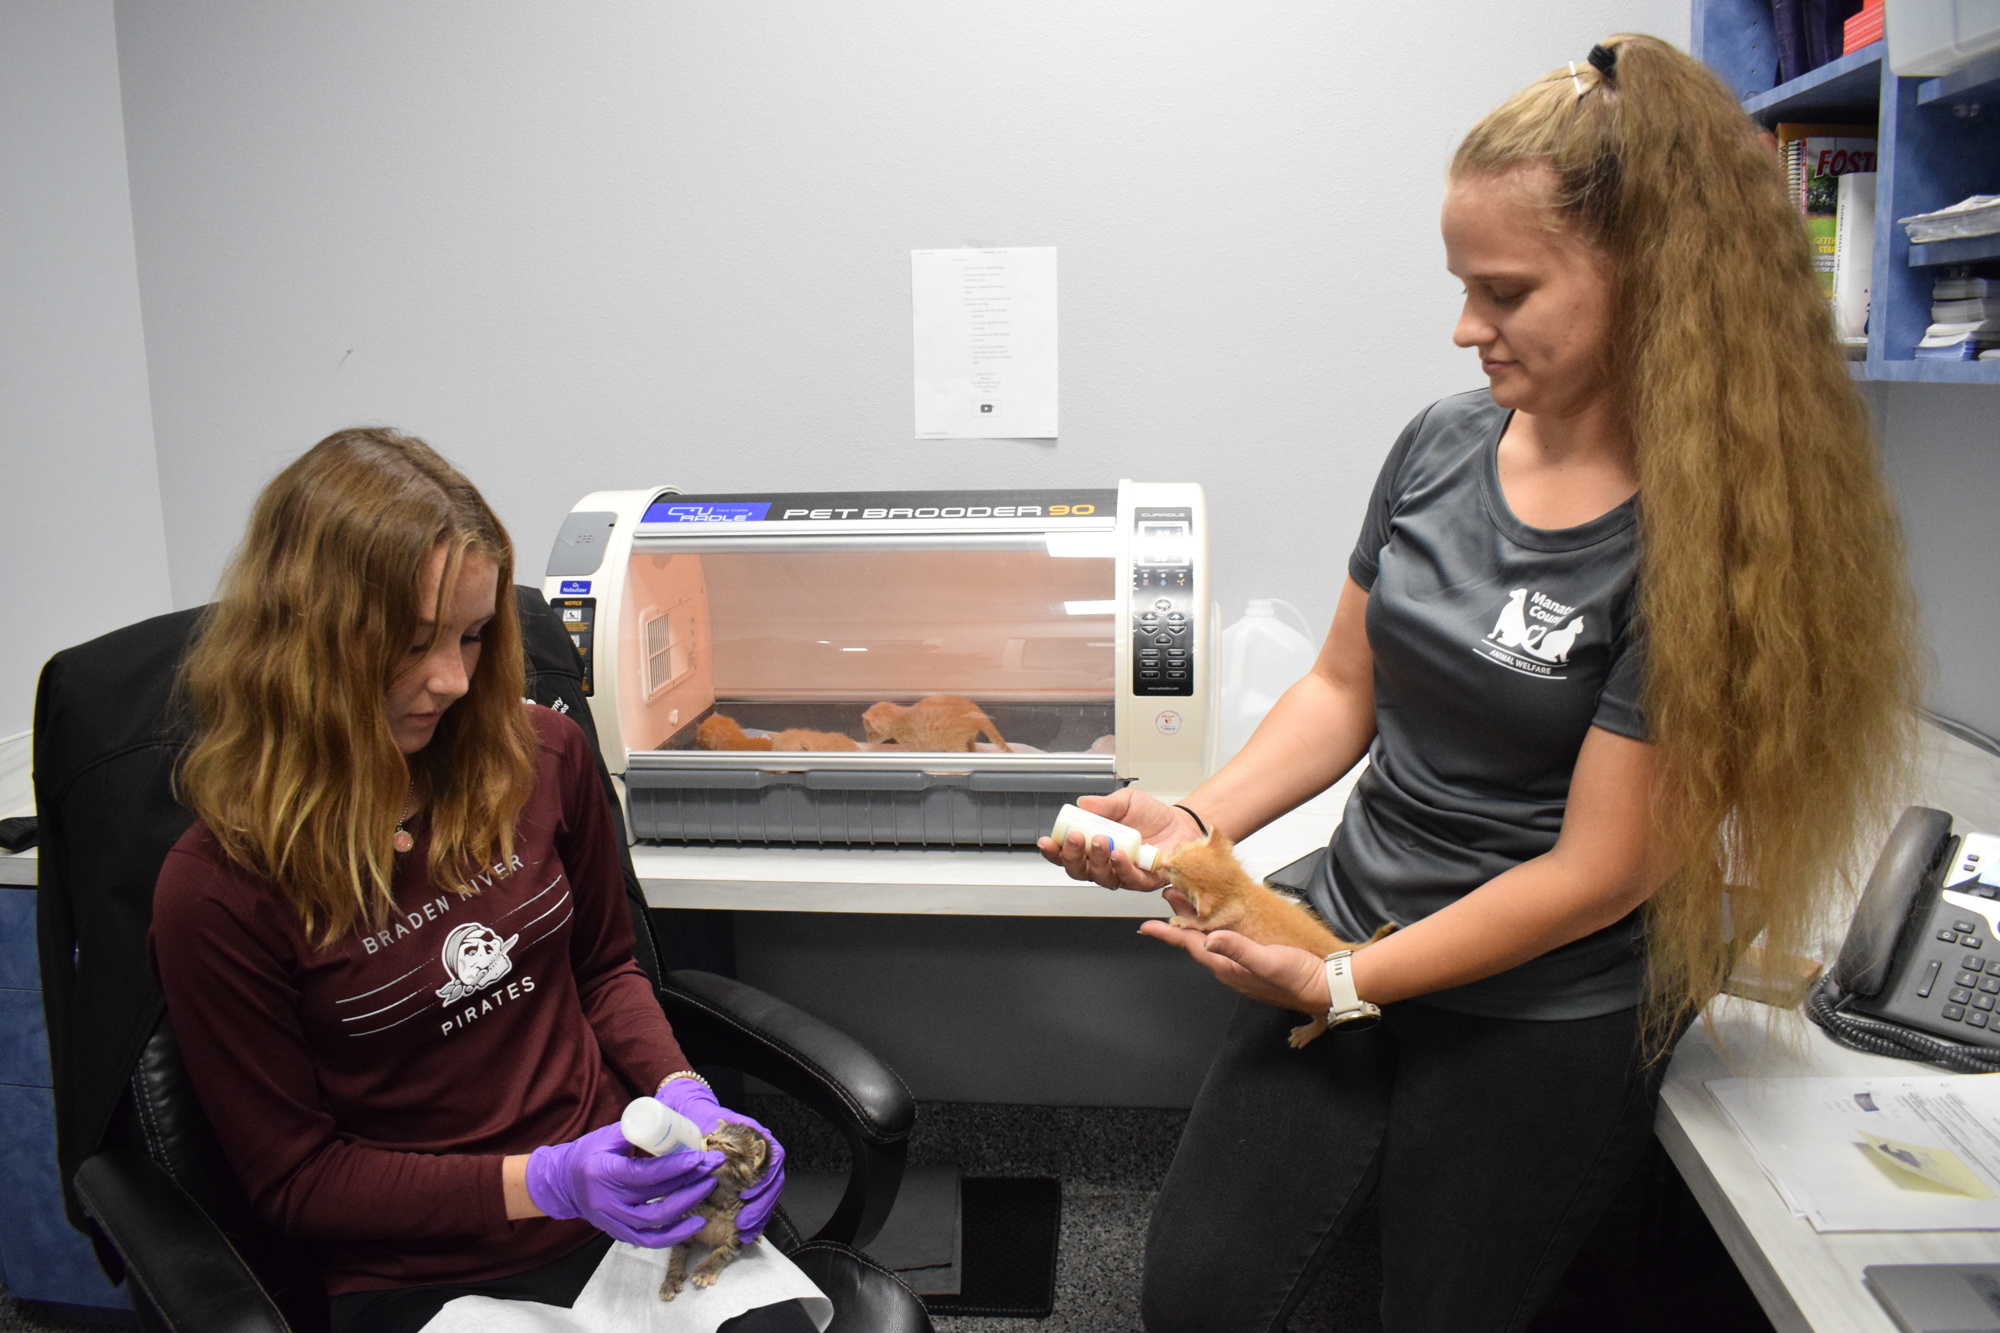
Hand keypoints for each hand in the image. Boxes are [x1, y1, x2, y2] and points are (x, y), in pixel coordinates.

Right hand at [524, 1122, 722, 1247]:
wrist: (562, 1184)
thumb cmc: (587, 1154)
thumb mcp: (608, 1136)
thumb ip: (638, 1132)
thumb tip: (674, 1124)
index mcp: (605, 1174)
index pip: (647, 1174)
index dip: (676, 1167)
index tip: (699, 1157)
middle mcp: (609, 1203)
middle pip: (658, 1199)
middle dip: (691, 1183)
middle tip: (713, 1168)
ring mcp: (614, 1222)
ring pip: (657, 1223)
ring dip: (687, 1206)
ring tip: (709, 1188)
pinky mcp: (619, 1233)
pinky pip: (650, 1240)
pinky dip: (675, 1235)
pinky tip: (696, 1224)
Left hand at [655, 1078, 788, 1242]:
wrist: (693, 1112)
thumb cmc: (699, 1118)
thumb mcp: (701, 1128)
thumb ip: (705, 1147)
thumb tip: (703, 1169)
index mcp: (756, 1135)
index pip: (775, 1157)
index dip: (765, 1179)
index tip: (748, 1195)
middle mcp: (762, 1150)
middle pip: (774, 1180)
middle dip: (762, 1206)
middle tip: (744, 1224)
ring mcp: (757, 1165)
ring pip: (770, 1193)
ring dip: (760, 1215)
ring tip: (745, 1233)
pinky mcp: (748, 1178)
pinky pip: (760, 1198)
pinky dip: (755, 1215)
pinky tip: (746, 1230)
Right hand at [1036, 789, 1200, 890]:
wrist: (1181, 824)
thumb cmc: (1151, 816)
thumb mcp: (1126, 801)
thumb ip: (1105, 804)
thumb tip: (1083, 803)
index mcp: (1093, 847)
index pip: (1066, 855)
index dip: (1053, 851)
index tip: (1046, 841)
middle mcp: (1104, 864)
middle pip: (1078, 870)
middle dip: (1072, 856)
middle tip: (1075, 838)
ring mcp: (1123, 874)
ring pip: (1101, 877)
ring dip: (1096, 860)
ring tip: (1100, 841)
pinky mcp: (1144, 880)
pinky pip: (1129, 880)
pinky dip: (1121, 868)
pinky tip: (1119, 855)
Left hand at [1140, 889, 1331, 1013]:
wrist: (1327, 988)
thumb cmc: (1300, 977)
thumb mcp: (1269, 961)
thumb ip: (1239, 951)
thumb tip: (1211, 941)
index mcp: (1228, 968)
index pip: (1191, 946)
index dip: (1169, 933)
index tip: (1147, 926)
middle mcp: (1230, 969)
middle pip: (1196, 941)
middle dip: (1179, 920)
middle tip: (1168, 898)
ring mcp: (1241, 968)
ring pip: (1210, 942)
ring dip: (1196, 923)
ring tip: (1187, 903)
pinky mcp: (1254, 963)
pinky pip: (1226, 945)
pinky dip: (1215, 929)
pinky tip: (1219, 922)